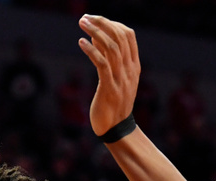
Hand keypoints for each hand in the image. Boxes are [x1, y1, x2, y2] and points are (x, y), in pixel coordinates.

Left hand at [77, 15, 139, 136]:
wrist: (116, 129)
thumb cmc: (113, 103)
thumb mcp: (115, 77)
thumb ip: (108, 58)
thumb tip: (95, 36)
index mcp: (134, 66)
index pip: (128, 36)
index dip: (112, 23)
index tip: (95, 19)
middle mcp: (129, 70)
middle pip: (119, 37)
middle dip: (102, 23)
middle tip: (85, 17)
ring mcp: (121, 79)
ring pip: (112, 48)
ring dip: (95, 32)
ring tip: (82, 24)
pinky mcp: (109, 89)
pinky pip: (102, 64)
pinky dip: (91, 50)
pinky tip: (81, 43)